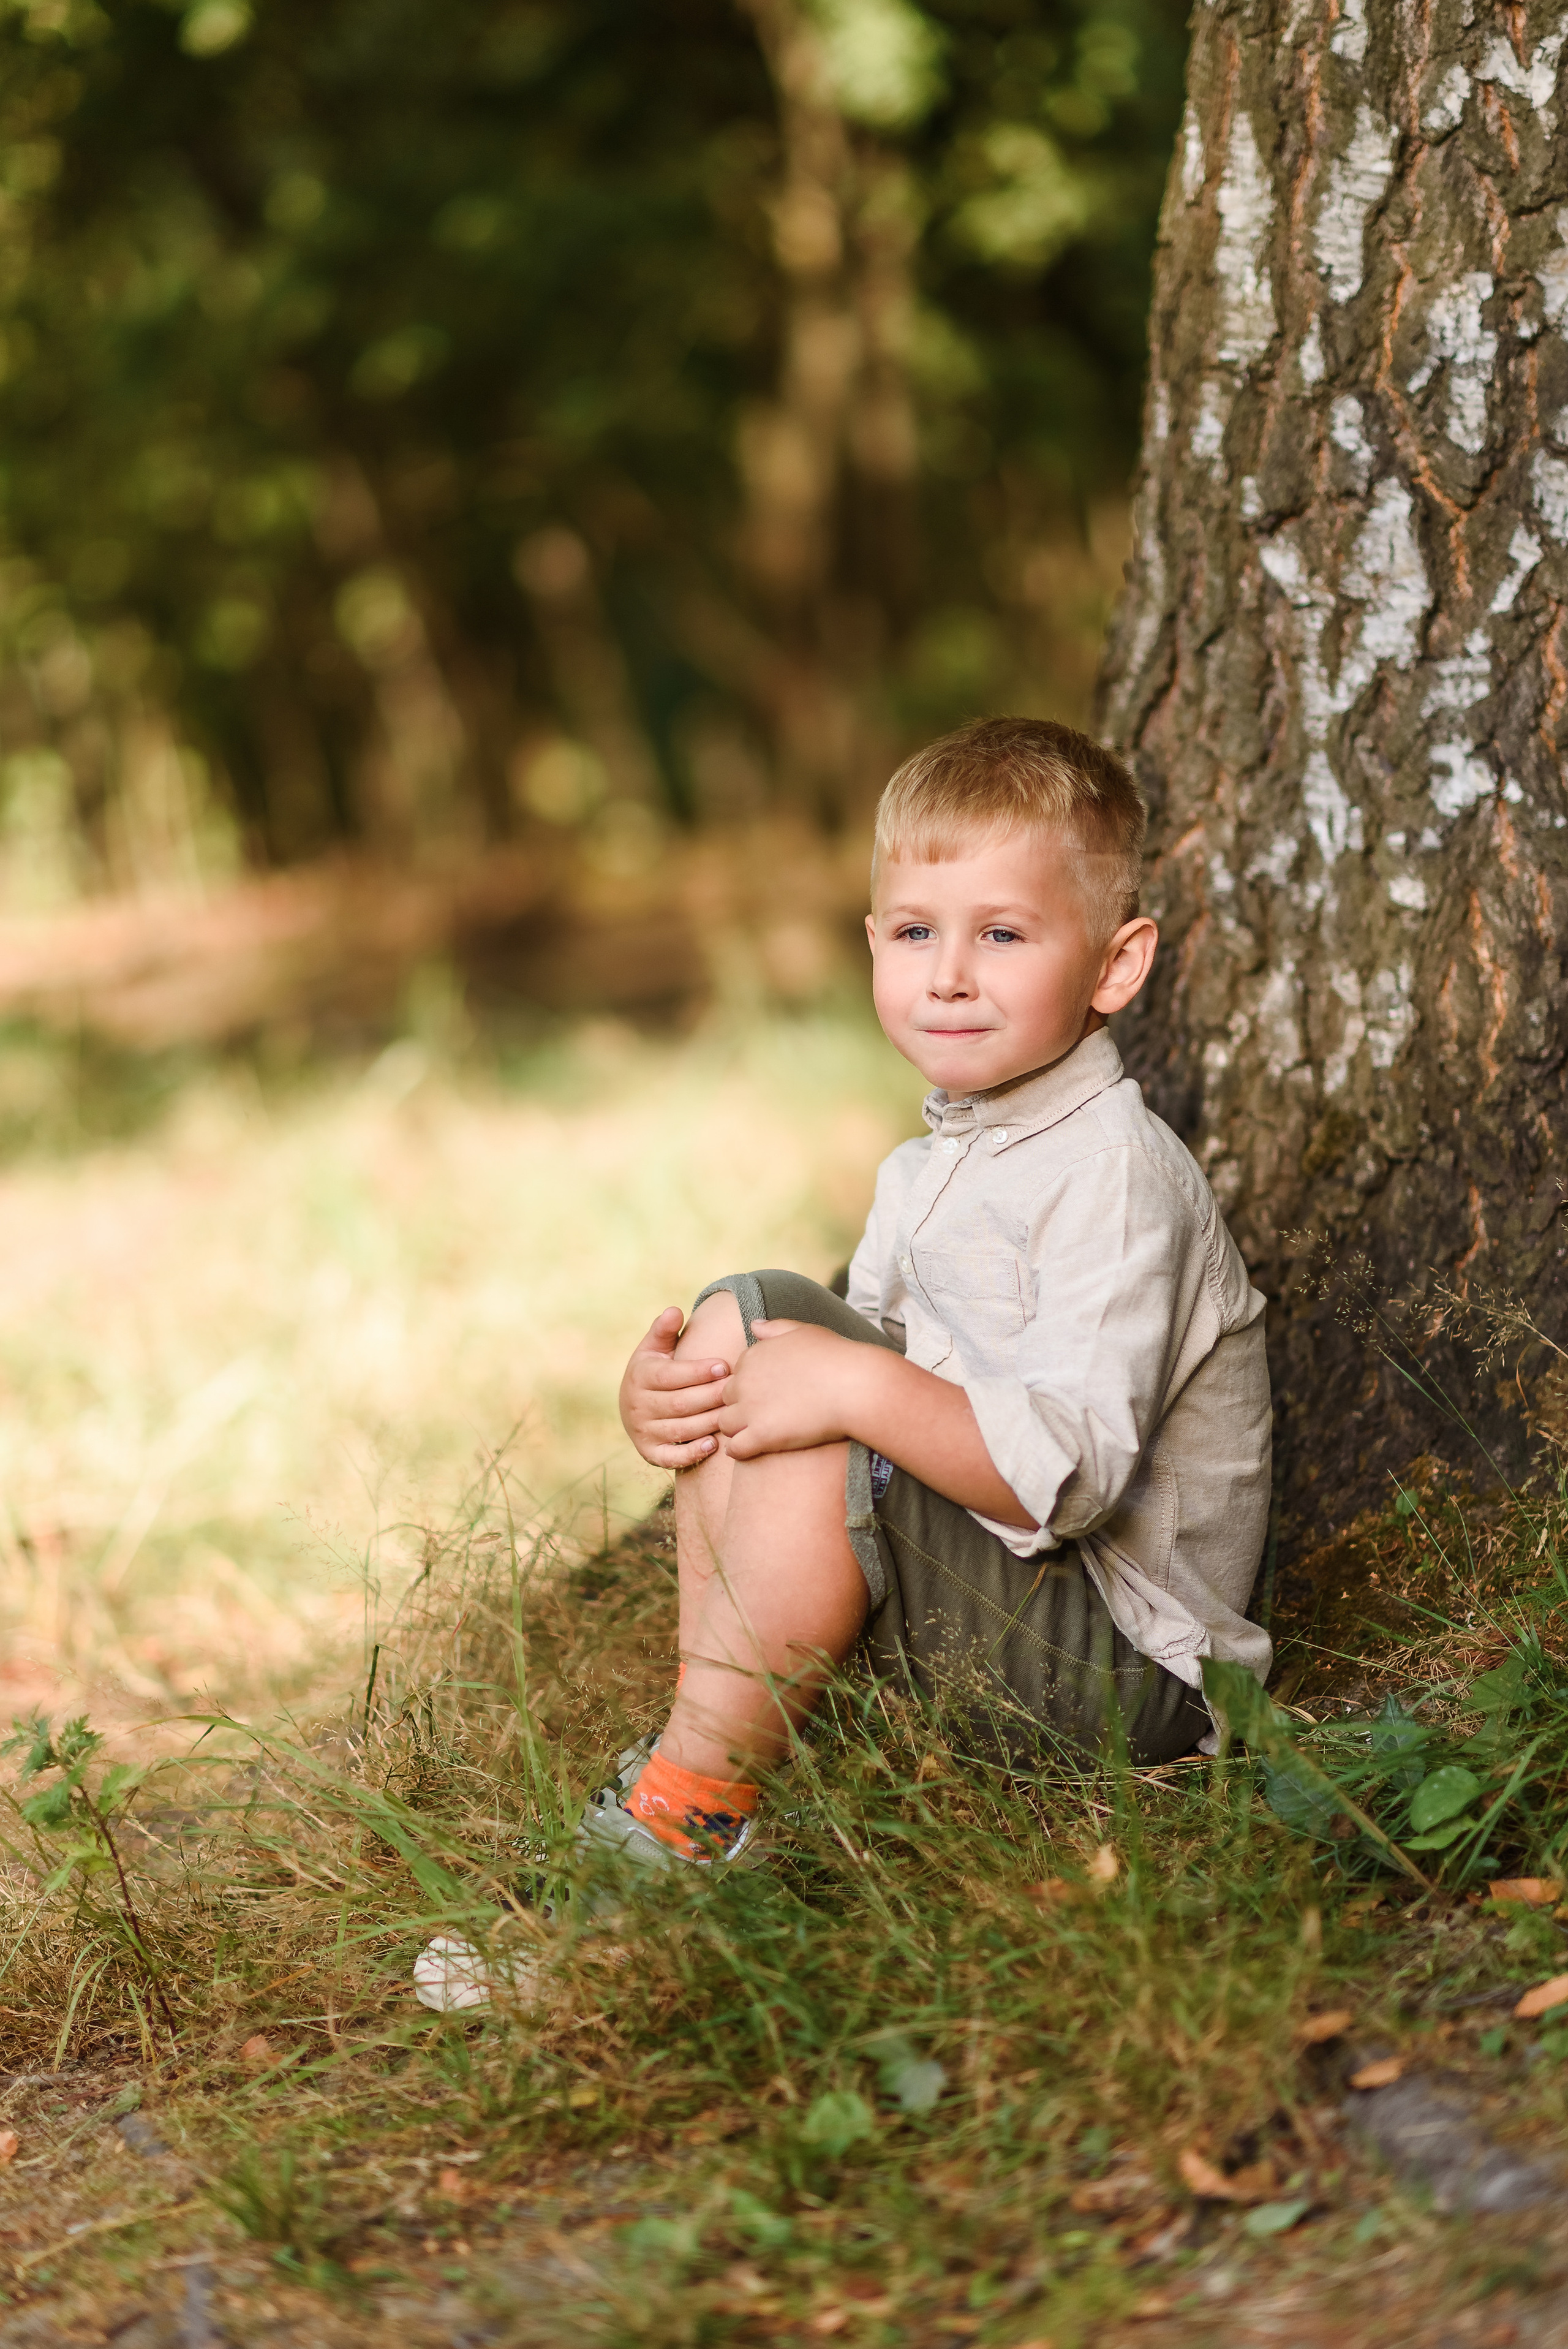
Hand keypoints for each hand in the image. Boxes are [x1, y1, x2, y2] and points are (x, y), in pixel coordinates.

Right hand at [618, 1308, 732, 1470]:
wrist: (633, 1406)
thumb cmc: (654, 1371)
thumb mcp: (654, 1349)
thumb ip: (664, 1330)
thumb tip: (674, 1310)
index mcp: (639, 1377)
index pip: (670, 1376)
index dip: (696, 1372)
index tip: (723, 1366)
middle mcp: (637, 1406)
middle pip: (679, 1403)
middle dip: (710, 1396)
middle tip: (738, 1391)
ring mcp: (643, 1431)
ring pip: (680, 1429)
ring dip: (709, 1423)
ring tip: (735, 1415)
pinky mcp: (650, 1453)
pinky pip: (671, 1457)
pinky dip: (691, 1453)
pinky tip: (714, 1445)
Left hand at [718, 1320, 876, 1458]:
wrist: (854, 1387)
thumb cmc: (835, 1357)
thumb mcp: (804, 1332)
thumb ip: (775, 1328)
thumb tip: (753, 1325)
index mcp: (753, 1356)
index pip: (737, 1375)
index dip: (751, 1386)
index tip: (769, 1395)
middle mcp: (745, 1381)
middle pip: (726, 1399)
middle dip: (740, 1407)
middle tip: (764, 1416)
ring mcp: (751, 1409)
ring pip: (725, 1424)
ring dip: (738, 1429)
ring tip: (758, 1434)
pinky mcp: (761, 1436)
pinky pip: (735, 1448)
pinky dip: (740, 1451)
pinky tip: (754, 1450)